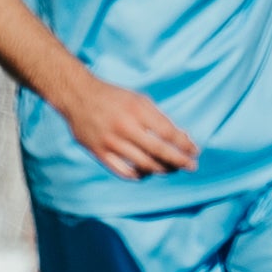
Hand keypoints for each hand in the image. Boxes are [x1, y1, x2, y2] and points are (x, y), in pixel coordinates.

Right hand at [55, 67, 198, 179]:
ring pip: (144, 165)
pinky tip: (146, 172)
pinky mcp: (98, 152)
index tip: (195, 151)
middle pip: (159, 151)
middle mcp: (124, 126)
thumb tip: (182, 139)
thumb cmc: (112, 97)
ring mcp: (110, 141)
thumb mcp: (138, 100)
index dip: (184, 144)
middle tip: (191, 166)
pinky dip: (139, 176)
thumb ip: (158, 119)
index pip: (168, 133)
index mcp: (136, 110)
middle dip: (179, 161)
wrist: (76, 95)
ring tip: (170, 169)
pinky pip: (124, 172)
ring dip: (162, 169)